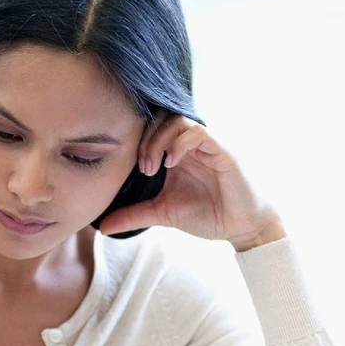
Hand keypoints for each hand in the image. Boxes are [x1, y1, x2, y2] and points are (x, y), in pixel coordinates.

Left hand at [99, 113, 286, 251]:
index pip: (150, 127)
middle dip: (144, 139)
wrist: (243, 227)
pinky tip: (171, 164)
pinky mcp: (222, 149)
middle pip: (160, 118)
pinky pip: (198, 132)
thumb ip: (133, 215)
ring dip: (159, 140)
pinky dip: (180, 143)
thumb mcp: (163, 213)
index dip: (135, 140)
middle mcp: (190, 143)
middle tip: (142, 167)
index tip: (130, 168)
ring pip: (177, 120)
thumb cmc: (209, 214)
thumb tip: (101, 226)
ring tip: (153, 167)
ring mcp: (206, 143)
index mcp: (176, 151)